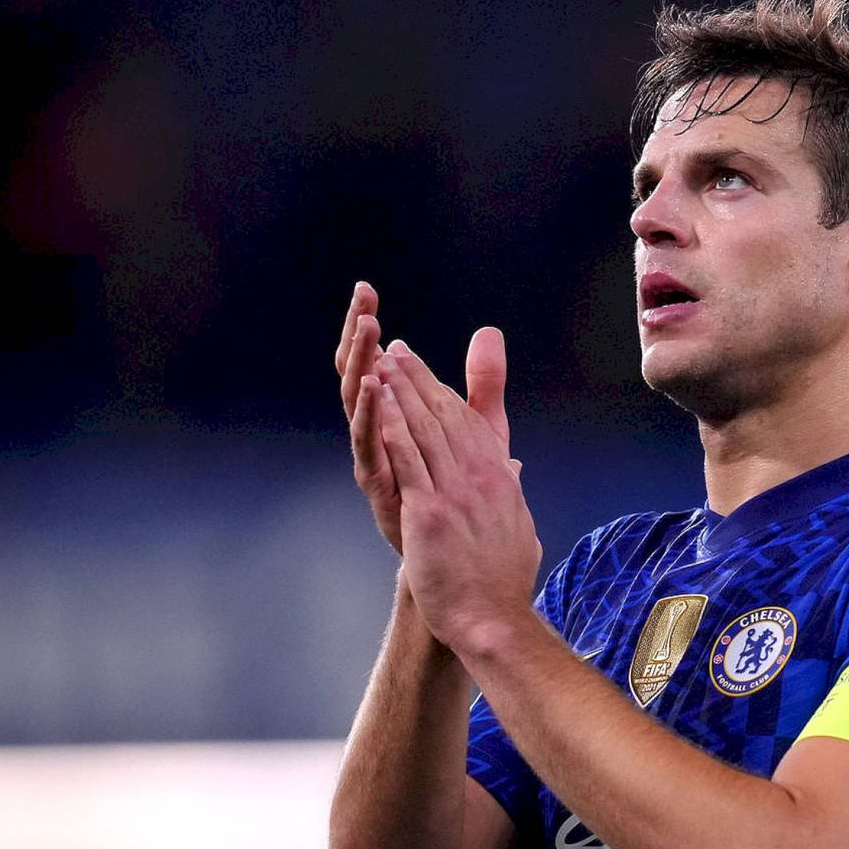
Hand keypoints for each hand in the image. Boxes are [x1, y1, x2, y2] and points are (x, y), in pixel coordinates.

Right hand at [336, 283, 511, 553]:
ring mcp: (375, 455)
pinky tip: (371, 384)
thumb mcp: (480, 429)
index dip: (368, 327)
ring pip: (359, 401)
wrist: (455, 557)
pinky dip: (369, 413)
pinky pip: (367, 442)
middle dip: (358, 336)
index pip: (377, 360)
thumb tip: (490, 335)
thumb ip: (483, 384)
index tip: (366, 291)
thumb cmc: (460, 494)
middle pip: (359, 372)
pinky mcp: (378, 482)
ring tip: (366, 330)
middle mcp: (378, 431)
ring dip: (362, 364)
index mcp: (395, 415)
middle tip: (360, 299)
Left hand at [374, 330, 539, 652]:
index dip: (439, 388)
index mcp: (498, 477)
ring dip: (402, 393)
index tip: (420, 367)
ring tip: (382, 364)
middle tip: (394, 350)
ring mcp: (456, 492)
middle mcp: (481, 476)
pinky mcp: (430, 512)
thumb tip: (511, 468)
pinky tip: (378, 406)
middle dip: (416, 378)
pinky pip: (408, 461)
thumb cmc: (502, 579)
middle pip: (444, 415)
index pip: (466, 420)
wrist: (493, 616)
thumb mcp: (516, 521)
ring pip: (424, 430)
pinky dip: (393, 428)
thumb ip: (509, 488)